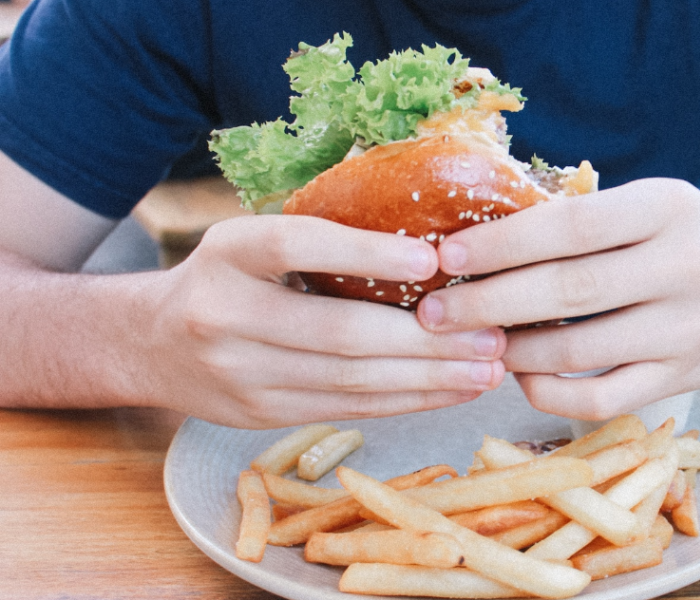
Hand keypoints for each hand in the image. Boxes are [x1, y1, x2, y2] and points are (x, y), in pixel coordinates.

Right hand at [140, 215, 505, 427]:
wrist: (148, 343)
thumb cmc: (226, 277)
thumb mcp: (251, 240)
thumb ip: (319, 238)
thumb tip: (432, 241)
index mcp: (228, 253)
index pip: (298, 246)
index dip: (364, 253)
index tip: (429, 259)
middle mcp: (225, 315)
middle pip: (339, 333)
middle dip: (427, 340)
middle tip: (491, 336)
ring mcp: (240, 374)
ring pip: (350, 382)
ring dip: (429, 379)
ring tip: (486, 370)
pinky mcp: (260, 415)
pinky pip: (347, 409)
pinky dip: (405, 401)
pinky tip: (449, 392)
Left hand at [416, 179, 699, 419]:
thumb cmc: (688, 235)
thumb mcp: (650, 203)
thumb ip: (582, 219)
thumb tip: (478, 242)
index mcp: (668, 207)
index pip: (571, 227)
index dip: (503, 244)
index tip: (448, 256)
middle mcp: (686, 267)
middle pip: (569, 291)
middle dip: (489, 303)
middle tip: (433, 314)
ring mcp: (689, 329)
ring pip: (581, 351)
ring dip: (513, 351)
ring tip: (473, 343)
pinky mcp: (685, 377)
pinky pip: (604, 398)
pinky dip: (551, 392)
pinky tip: (523, 375)